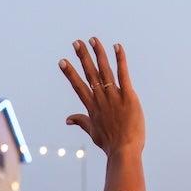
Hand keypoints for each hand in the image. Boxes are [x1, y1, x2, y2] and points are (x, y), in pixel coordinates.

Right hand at [59, 38, 144, 155]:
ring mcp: (114, 97)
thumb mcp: (93, 133)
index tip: (63, 61)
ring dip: (98, 54)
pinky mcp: (128, 96)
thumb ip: (81, 122)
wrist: (124, 150)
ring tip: (93, 40)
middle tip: (76, 42)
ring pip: (104, 70)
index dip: (70, 73)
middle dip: (82, 57)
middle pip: (89, 74)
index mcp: (92, 107)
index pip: (78, 86)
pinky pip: (123, 74)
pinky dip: (120, 60)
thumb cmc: (110, 143)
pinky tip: (117, 47)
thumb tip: (67, 119)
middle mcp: (100, 99)